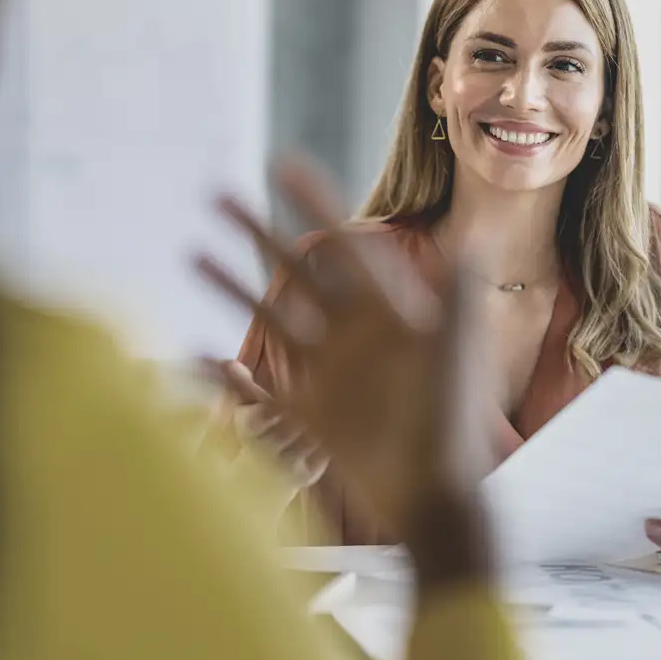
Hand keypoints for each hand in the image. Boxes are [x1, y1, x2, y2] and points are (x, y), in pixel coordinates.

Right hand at [195, 155, 493, 550]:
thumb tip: (469, 236)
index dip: (313, 201)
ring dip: (230, 285)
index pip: (342, 243)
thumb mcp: (458, 348)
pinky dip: (222, 375)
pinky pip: (257, 389)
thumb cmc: (454, 420)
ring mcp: (327, 375)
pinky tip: (190, 353)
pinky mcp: (309, 417)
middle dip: (257, 231)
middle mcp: (352, 335)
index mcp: (387, 310)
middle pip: (294, 271)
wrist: (439, 497)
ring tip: (192, 252)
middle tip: (218, 194)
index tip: (282, 162)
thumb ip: (458, 293)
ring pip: (269, 319)